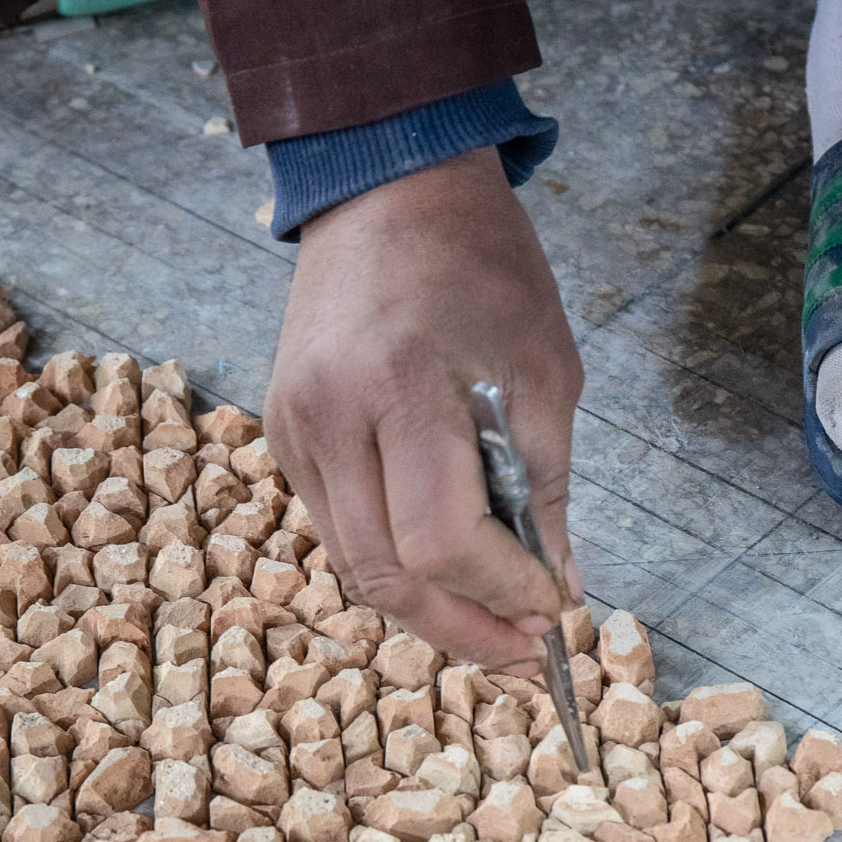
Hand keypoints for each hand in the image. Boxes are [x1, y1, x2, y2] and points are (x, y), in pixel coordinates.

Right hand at [263, 147, 582, 674]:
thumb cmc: (481, 265)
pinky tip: (446, 576)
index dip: (503, 593)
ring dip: (426, 612)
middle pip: (386, 575)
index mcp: (400, 388)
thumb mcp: (545, 366)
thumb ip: (549, 484)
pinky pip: (337, 529)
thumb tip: (559, 585)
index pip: (443, 541)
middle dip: (463, 630)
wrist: (385, 186)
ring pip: (353, 567)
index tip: (554, 610)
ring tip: (493, 631)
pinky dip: (393, 566)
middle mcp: (329, 417)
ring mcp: (293, 429)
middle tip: (526, 655)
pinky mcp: (283, 434)